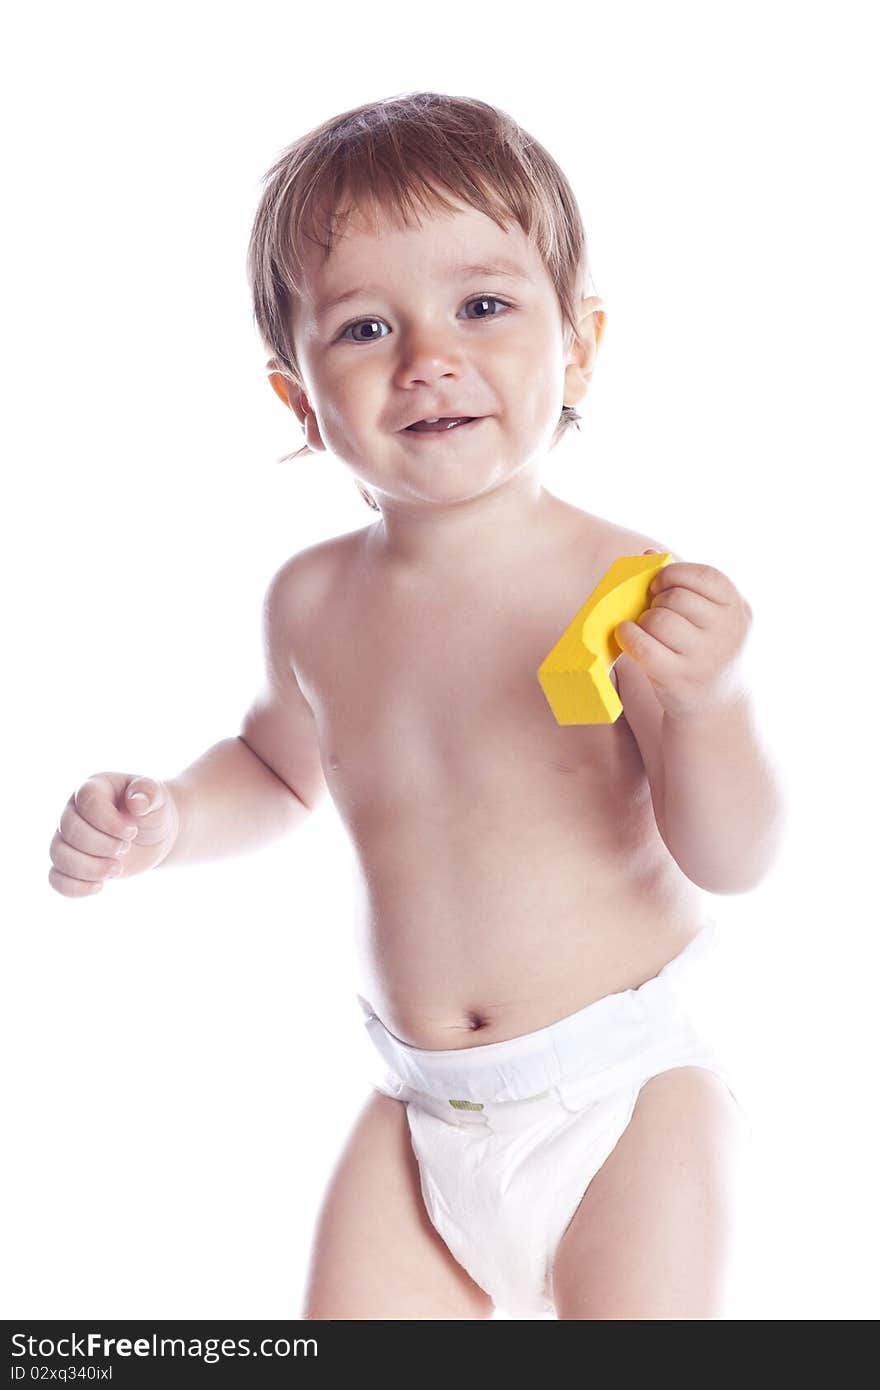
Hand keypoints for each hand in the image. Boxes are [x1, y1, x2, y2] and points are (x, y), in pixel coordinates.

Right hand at [48, 773, 179, 898]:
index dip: (109, 822)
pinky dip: (74, 887)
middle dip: (102, 845)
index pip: (87, 801)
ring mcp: (69, 838)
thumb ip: (150, 792)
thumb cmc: (152, 810)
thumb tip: (136, 803)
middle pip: (69, 830)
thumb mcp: (158, 797)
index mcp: (93, 788)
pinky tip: (100, 886)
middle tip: (126, 847)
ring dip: (89, 868)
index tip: (133, 832)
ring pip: (58, 854)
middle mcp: (74, 811)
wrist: (154, 836)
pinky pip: (55, 878)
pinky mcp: (71, 863)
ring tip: (117, 869)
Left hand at [614, 550, 752, 719]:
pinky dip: (628, 636)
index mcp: (738, 609)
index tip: (660, 585)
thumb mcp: (712, 617)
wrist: (718, 706)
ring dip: (644, 621)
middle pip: (676, 597)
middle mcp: (727, 633)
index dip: (675, 573)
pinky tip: (626, 635)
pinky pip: (643, 646)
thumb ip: (686, 583)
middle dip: (657, 601)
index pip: (705, 576)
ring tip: (648, 630)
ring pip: (658, 620)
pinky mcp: (679, 679)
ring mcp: (705, 658)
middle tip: (655, 612)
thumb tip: (649, 553)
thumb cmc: (707, 650)